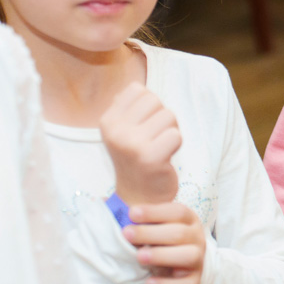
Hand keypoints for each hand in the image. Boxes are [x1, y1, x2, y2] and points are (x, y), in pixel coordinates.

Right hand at [99, 83, 180, 205]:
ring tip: (160, 147)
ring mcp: (131, 144)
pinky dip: (176, 144)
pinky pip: (176, 135)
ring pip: (168, 116)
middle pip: (155, 100)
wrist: (138, 196)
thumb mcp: (123, 130)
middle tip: (155, 138)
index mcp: (107, 120)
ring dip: (170, 130)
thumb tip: (136, 87)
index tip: (143, 125)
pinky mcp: (150, 157)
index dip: (148, 105)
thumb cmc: (136, 157)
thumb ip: (127, 107)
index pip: (138, 89)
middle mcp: (115, 131)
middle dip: (161, 116)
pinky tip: (165, 157)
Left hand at [124, 201, 206, 283]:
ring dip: (162, 255)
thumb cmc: (161, 242)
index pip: (177, 211)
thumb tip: (105, 202)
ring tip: (139, 257)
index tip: (131, 213)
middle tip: (127, 234)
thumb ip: (138, 218)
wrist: (176, 271)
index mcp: (188, 220)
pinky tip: (148, 283)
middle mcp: (197, 238)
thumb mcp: (155, 227)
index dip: (155, 212)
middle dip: (151, 233)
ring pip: (188, 256)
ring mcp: (198, 260)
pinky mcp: (194, 282)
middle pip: (179, 233)